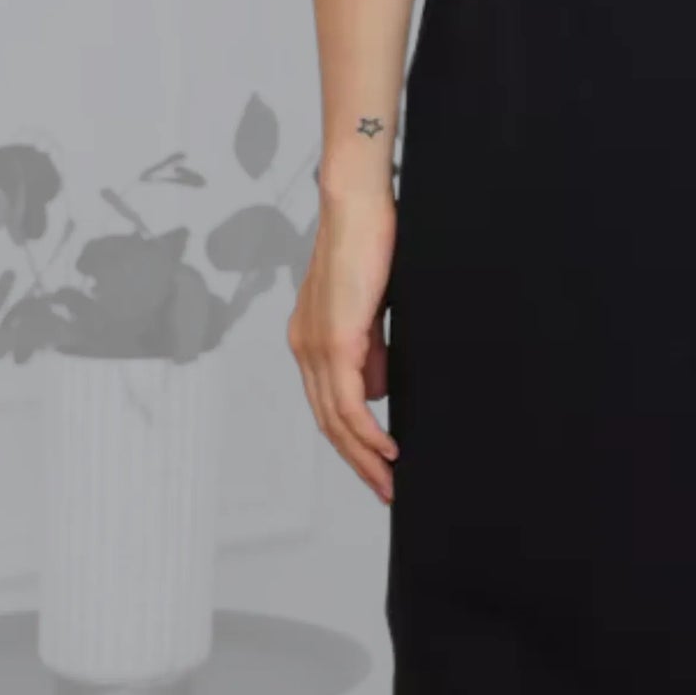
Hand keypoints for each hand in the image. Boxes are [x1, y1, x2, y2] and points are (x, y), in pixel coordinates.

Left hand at [288, 183, 398, 503]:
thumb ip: (370, 349)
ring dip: (364, 455)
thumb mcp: (371, 308)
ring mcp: (316, 346)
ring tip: (390, 478)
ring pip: (335, 420)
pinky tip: (386, 447)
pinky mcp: (335, 339)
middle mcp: (305, 348)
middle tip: (385, 489)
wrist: (357, 205)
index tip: (376, 465)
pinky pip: (348, 401)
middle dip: (357, 461)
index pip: (327, 405)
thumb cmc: (369, 243)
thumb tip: (377, 390)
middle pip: (327, 423)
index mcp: (310, 339)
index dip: (351, 441)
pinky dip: (367, 431)